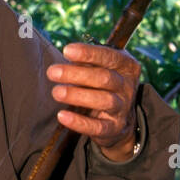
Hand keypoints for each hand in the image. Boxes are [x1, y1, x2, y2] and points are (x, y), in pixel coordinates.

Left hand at [46, 42, 139, 160]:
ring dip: (77, 96)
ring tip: (56, 92)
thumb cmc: (104, 86)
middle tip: (52, 72)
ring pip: (104, 100)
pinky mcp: (114, 128)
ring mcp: (123, 108)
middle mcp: (127, 86)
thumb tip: (68, 53)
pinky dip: (79, 122)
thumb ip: (88, 62)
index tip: (67, 51)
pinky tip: (62, 116)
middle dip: (77, 74)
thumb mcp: (101, 69)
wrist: (119, 119)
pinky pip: (97, 126)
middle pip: (104, 78)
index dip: (88, 53)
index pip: (110, 56)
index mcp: (126, 66)